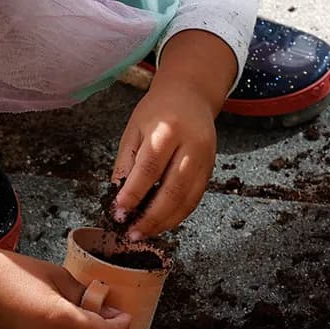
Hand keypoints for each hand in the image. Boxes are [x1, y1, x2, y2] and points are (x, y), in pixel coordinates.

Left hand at [110, 29, 236, 237]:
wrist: (191, 95)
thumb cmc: (157, 111)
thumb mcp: (133, 131)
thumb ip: (126, 165)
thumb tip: (119, 201)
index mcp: (167, 130)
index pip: (149, 168)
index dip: (133, 194)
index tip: (118, 213)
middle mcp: (191, 145)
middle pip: (173, 189)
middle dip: (151, 217)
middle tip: (131, 233)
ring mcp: (205, 158)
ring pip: (188, 199)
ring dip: (165, 222)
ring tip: (144, 233)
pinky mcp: (211, 168)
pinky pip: (195, 198)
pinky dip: (178, 214)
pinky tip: (162, 222)